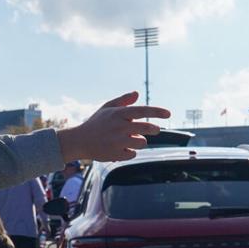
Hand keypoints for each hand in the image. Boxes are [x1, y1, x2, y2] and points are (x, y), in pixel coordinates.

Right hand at [57, 92, 171, 162]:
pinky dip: (129, 151)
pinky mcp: (116, 154)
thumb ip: (123, 101)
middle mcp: (119, 127)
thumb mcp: (107, 108)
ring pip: (141, 142)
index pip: (141, 111)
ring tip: (128, 139)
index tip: (168, 114)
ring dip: (138, 141)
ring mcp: (117, 142)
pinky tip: (119, 148)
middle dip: (154, 129)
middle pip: (145, 129)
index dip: (156, 112)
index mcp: (118, 114)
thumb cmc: (96, 123)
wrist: (80, 141)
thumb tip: (137, 93)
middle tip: (155, 129)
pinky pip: (133, 153)